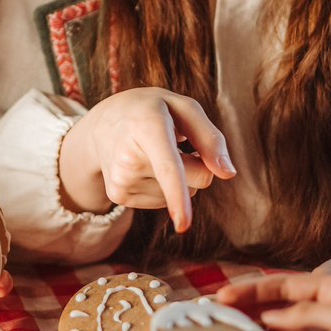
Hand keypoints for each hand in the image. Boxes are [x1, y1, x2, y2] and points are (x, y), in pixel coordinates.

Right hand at [57, 87, 235, 232]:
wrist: (102, 122)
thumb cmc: (151, 110)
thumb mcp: (183, 107)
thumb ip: (211, 138)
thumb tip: (228, 174)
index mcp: (145, 126)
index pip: (167, 167)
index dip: (178, 194)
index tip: (183, 223)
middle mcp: (127, 157)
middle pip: (196, 180)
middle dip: (198, 165)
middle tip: (172, 141)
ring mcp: (121, 180)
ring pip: (181, 194)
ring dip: (178, 176)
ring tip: (152, 152)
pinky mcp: (118, 196)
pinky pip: (165, 202)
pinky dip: (164, 186)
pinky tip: (145, 166)